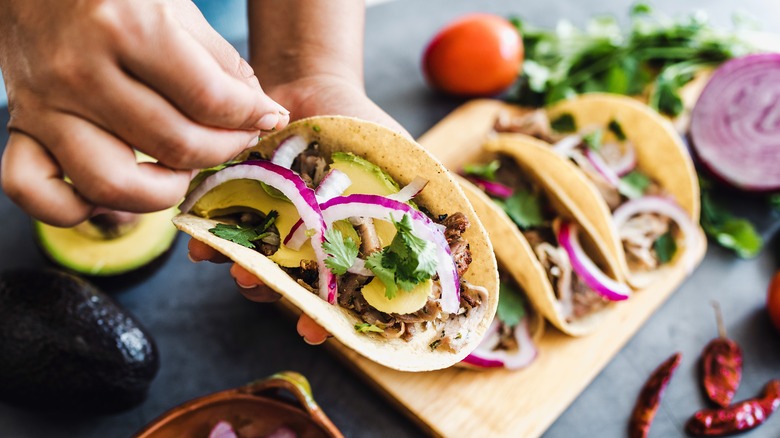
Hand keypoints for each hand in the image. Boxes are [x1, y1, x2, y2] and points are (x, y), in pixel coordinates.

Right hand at [0, 0, 288, 226]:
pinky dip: (75, 208)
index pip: (209, 100)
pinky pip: (35, 194)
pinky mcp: (21, 129)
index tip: (268, 117)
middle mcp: (80, 72)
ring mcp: (45, 107)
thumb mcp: (174, 7)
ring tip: (184, 169)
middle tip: (238, 139)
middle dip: (224, 150)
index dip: (252, 115)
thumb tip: (259, 113)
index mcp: (127, 28)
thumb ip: (220, 62)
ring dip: (164, 191)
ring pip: (113, 185)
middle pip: (174, 145)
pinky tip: (114, 191)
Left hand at [186, 78, 406, 344]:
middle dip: (277, 296)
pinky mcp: (236, 205)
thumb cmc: (361, 128)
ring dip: (242, 271)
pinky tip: (202, 242)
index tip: (315, 332)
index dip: (327, 317)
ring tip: (237, 269)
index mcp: (342, 244)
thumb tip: (462, 232)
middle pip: (289, 286)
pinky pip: (218, 230)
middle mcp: (303, 245)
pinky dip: (208, 239)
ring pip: (252, 264)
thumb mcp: (400, 162)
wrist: (312, 85)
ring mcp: (268, 228)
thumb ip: (422, 199)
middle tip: (267, 294)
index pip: (336, 294)